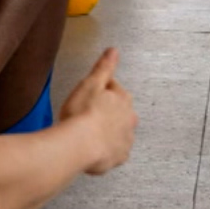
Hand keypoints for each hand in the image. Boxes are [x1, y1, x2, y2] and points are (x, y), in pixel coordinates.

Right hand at [57, 48, 136, 174]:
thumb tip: (113, 51)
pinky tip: (93, 149)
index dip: (100, 91)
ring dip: (108, 132)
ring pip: (119, 132)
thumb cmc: (82, 113)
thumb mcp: (90, 84)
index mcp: (123, 99)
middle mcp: (129, 119)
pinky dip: (106, 150)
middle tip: (87, 115)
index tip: (89, 95)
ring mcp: (126, 139)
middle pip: (120, 112)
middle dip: (107, 112)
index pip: (114, 89)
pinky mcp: (119, 157)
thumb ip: (104, 67)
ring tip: (88, 134)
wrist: (79, 145)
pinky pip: (114, 151)